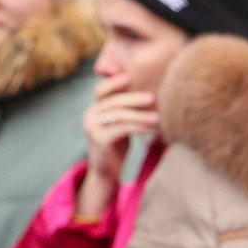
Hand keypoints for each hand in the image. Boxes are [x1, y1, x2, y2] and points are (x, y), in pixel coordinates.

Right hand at [77, 74, 157, 217]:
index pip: (102, 89)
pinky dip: (138, 127)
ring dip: (140, 115)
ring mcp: (91, 126)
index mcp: (95, 107)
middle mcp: (90, 114)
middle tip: (152, 98)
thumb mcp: (121, 122)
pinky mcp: (98, 139)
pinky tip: (151, 128)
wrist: (107, 170)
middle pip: (113, 101)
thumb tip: (152, 91)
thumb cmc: (118, 143)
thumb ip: (126, 107)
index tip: (129, 77)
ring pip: (118, 115)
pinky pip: (121, 129)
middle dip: (134, 98)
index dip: (114, 81)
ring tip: (157, 117)